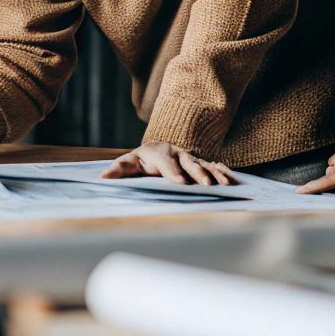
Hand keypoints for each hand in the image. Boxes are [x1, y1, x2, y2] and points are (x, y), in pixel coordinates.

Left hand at [101, 141, 236, 185]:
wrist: (155, 150)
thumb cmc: (140, 159)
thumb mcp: (127, 163)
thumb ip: (118, 169)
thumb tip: (102, 176)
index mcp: (160, 152)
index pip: (167, 162)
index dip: (173, 172)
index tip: (180, 182)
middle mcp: (177, 154)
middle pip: (188, 162)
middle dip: (197, 173)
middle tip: (205, 184)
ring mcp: (189, 159)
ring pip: (203, 165)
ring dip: (214, 173)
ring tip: (224, 183)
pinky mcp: (198, 165)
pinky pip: (212, 167)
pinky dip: (222, 171)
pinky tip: (231, 179)